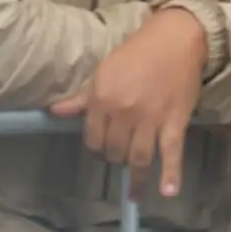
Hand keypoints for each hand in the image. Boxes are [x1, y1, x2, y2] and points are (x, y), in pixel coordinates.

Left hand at [48, 8, 207, 197]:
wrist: (175, 39)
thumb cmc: (137, 53)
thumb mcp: (104, 71)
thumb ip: (82, 98)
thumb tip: (55, 113)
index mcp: (102, 99)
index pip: (93, 140)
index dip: (97, 148)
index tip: (103, 149)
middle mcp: (123, 113)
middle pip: (114, 152)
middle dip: (116, 158)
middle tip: (122, 157)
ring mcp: (150, 120)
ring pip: (138, 159)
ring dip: (136, 177)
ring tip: (135, 189)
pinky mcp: (174, 122)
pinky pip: (171, 152)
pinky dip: (171, 174)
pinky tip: (168, 192)